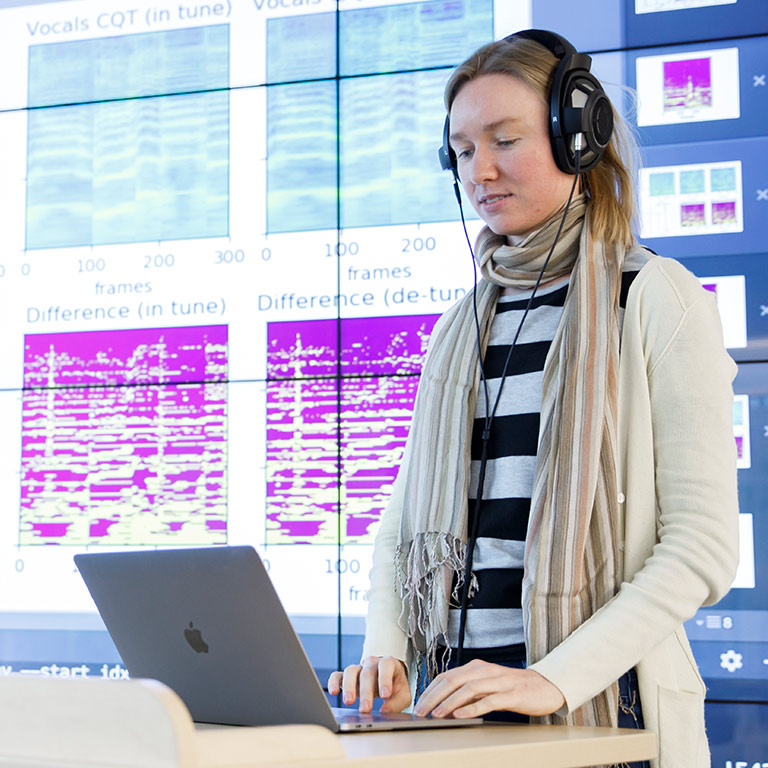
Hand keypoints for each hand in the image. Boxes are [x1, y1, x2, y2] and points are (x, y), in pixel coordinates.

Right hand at [327, 655, 410, 713]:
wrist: (385, 677)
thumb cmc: (394, 684)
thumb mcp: (402, 693)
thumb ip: (398, 701)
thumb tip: (386, 711)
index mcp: (388, 663)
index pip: (386, 666)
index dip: (385, 679)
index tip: (385, 695)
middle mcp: (371, 663)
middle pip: (367, 673)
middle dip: (366, 692)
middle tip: (366, 709)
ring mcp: (358, 668)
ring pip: (351, 671)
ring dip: (349, 687)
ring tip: (349, 702)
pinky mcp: (346, 676)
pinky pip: (338, 675)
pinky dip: (334, 682)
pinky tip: (333, 691)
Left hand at [413, 659, 564, 718]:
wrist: (545, 686)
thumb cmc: (513, 687)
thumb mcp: (487, 686)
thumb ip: (468, 692)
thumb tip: (444, 704)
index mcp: (476, 668)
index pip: (447, 676)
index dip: (430, 690)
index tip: (418, 704)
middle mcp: (485, 671)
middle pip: (453, 680)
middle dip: (434, 696)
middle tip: (421, 711)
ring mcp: (498, 682)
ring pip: (468, 689)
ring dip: (449, 702)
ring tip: (437, 714)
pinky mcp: (511, 694)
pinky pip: (489, 701)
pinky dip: (473, 708)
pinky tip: (461, 715)